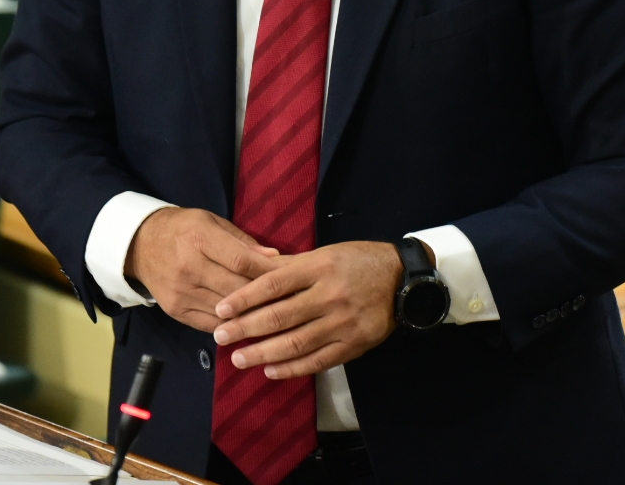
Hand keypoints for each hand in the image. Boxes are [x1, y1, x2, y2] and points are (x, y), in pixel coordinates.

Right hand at [124, 207, 280, 332]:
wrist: (141, 245)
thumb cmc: (184, 229)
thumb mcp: (213, 222)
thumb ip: (243, 242)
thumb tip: (275, 259)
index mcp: (200, 239)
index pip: (241, 262)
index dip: (268, 273)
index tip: (289, 279)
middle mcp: (189, 268)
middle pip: (236, 290)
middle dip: (264, 298)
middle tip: (289, 303)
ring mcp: (181, 293)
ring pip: (225, 311)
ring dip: (251, 316)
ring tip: (275, 317)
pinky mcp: (175, 311)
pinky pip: (210, 324)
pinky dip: (231, 325)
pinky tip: (248, 325)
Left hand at [210, 241, 403, 378]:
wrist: (403, 279)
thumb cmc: (358, 261)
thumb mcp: (324, 254)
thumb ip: (289, 266)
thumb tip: (250, 270)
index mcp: (320, 267)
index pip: (273, 284)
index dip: (244, 298)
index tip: (220, 310)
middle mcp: (330, 295)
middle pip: (280, 316)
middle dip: (246, 329)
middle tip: (221, 337)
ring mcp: (343, 322)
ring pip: (296, 342)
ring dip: (263, 353)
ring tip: (239, 359)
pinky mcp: (354, 344)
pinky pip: (318, 361)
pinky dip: (292, 368)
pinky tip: (271, 371)